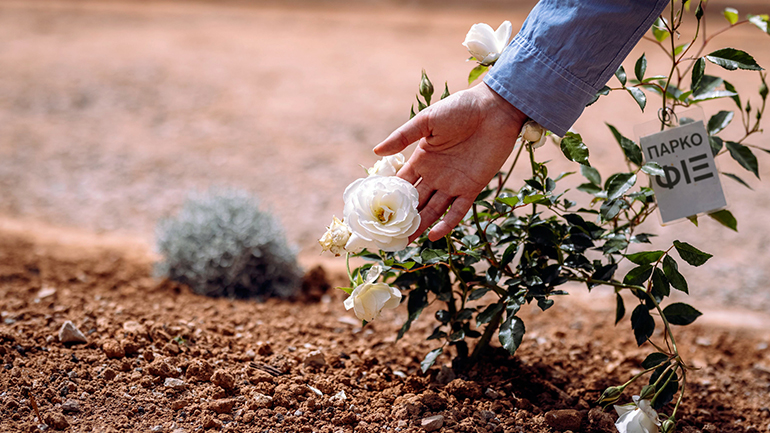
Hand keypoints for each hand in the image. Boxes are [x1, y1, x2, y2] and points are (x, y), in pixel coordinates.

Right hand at [374, 82, 526, 241]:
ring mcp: (453, 183)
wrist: (495, 109)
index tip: (374, 214)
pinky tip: (433, 235)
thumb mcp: (427, 120)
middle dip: (402, 218)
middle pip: (415, 202)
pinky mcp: (472, 188)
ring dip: (420, 225)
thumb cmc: (460, 108)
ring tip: (405, 242)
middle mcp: (435, 175)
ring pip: (432, 210)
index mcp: (422, 159)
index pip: (401, 183)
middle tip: (387, 236)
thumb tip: (376, 151)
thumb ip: (402, 136)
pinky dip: (446, 224)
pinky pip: (457, 210)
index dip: (389, 198)